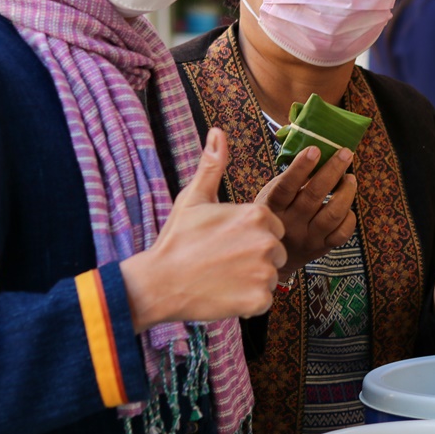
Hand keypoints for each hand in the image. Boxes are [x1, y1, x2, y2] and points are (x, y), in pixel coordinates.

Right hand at [121, 128, 286, 331]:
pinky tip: (225, 295)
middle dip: (256, 258)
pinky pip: (265, 300)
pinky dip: (248, 301)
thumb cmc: (177, 240)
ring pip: (271, 275)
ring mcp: (265, 271)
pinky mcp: (261, 299)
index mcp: (257, 214)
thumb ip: (212, 165)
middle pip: (276, 252)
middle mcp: (268, 241)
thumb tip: (217, 132)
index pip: (271, 227)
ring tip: (223, 277)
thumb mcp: (194, 198)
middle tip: (223, 262)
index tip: (226, 242)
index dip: (250, 236)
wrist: (158, 284)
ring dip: (252, 280)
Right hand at [258, 146, 357, 277]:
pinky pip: (342, 233)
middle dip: (332, 171)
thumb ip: (291, 179)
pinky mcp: (322, 248)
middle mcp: (290, 225)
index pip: (286, 187)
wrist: (277, 256)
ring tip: (350, 178)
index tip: (315, 149)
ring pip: (332, 215)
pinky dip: (349, 217)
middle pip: (313, 196)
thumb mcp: (273, 196)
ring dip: (346, 193)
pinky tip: (348, 207)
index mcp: (273, 208)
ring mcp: (307, 238)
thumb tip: (317, 150)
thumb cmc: (277, 214)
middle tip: (346, 153)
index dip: (300, 167)